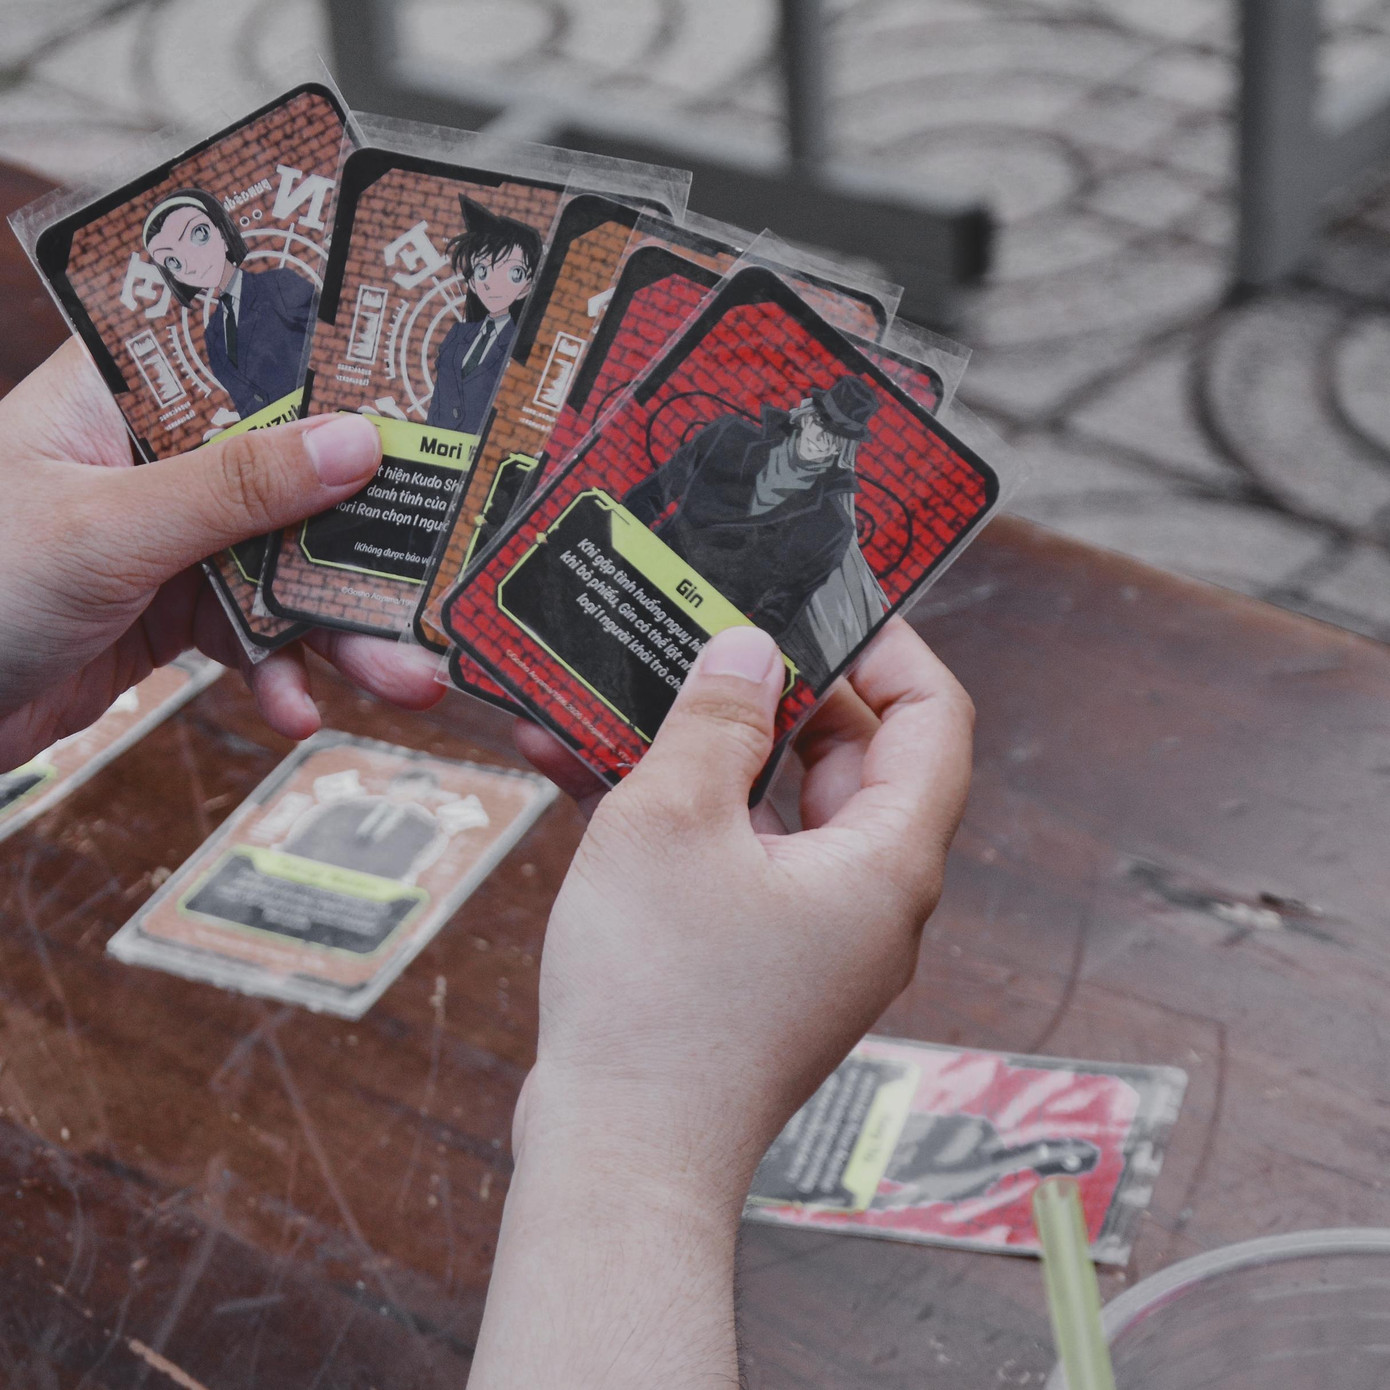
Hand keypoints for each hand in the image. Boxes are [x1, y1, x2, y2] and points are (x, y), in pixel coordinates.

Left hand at [0, 341, 443, 769]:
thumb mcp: (107, 529)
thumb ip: (236, 488)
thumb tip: (355, 443)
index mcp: (127, 395)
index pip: (255, 366)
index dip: (345, 386)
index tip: (433, 413)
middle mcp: (161, 458)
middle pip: (295, 483)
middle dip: (366, 547)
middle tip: (436, 584)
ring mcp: (173, 537)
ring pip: (289, 569)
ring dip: (342, 631)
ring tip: (398, 680)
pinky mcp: (178, 610)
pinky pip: (256, 635)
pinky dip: (282, 675)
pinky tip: (296, 709)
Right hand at [469, 618, 971, 1387]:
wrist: (620, 1154)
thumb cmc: (658, 999)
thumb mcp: (672, 820)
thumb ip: (715, 717)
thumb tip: (747, 649)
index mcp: (886, 860)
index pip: (933, 718)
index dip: (886, 646)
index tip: (821, 600)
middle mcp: (868, 898)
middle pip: (851, 757)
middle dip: (776, 688)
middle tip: (708, 635)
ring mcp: (813, 933)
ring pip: (778, 806)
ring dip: (709, 748)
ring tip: (629, 690)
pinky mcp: (755, 959)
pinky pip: (734, 856)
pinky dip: (681, 811)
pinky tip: (587, 767)